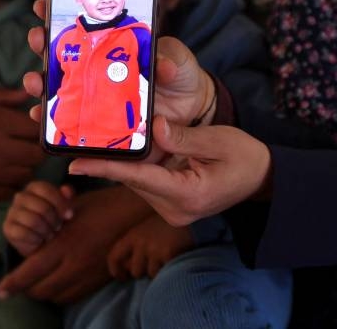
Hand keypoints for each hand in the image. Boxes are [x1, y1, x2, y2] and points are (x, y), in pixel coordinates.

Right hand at [0, 82, 43, 201]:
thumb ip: (1, 95)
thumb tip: (28, 96)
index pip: (35, 130)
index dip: (38, 128)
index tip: (32, 127)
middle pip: (37, 155)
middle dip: (35, 148)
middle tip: (26, 144)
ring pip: (26, 174)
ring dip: (24, 166)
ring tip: (12, 157)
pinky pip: (10, 191)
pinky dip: (10, 182)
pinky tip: (1, 172)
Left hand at [0, 185, 151, 304]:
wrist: (135, 214)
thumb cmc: (101, 204)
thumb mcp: (71, 209)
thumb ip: (51, 223)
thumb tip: (33, 233)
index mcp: (64, 243)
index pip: (31, 271)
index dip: (13, 283)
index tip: (0, 291)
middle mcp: (75, 264)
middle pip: (41, 289)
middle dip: (27, 289)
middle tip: (20, 284)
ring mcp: (88, 275)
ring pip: (56, 296)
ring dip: (45, 292)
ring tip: (39, 282)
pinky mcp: (99, 280)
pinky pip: (73, 296)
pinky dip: (62, 293)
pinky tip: (60, 281)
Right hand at [3, 181, 75, 256]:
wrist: (42, 242)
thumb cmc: (54, 220)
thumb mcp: (64, 207)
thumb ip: (67, 197)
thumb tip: (65, 190)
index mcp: (34, 187)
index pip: (46, 189)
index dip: (60, 203)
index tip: (69, 216)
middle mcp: (20, 197)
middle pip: (42, 207)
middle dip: (54, 221)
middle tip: (58, 228)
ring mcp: (12, 212)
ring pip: (33, 221)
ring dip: (46, 231)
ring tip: (49, 234)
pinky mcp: (7, 228)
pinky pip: (23, 233)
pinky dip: (35, 239)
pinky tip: (39, 240)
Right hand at [24, 0, 214, 136]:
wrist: (189, 111)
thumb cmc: (179, 75)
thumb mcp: (178, 60)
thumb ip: (169, 59)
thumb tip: (161, 65)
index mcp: (112, 44)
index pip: (80, 24)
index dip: (57, 13)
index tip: (43, 5)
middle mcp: (96, 66)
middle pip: (59, 52)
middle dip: (42, 43)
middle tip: (37, 38)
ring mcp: (94, 93)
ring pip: (57, 85)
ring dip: (40, 82)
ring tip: (35, 81)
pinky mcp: (96, 120)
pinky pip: (68, 119)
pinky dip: (52, 117)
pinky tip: (42, 115)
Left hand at [69, 116, 271, 225]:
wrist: (261, 179)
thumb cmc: (245, 158)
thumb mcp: (218, 140)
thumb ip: (183, 136)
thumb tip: (153, 126)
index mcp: (187, 194)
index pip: (139, 178)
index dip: (106, 169)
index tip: (74, 165)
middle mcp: (175, 209)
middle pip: (133, 181)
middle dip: (107, 161)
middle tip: (75, 140)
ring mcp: (172, 210)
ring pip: (136, 182)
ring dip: (119, 163)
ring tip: (89, 140)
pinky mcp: (170, 204)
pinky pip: (145, 182)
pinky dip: (133, 166)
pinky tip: (118, 148)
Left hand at [107, 213, 193, 279]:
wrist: (190, 219)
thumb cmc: (168, 225)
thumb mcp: (147, 229)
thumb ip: (136, 244)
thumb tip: (127, 267)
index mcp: (133, 235)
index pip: (114, 256)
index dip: (115, 270)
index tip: (122, 277)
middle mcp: (141, 242)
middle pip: (134, 270)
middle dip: (143, 272)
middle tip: (152, 265)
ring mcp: (154, 249)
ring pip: (150, 274)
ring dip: (157, 271)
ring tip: (166, 258)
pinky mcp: (168, 255)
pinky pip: (164, 273)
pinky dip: (169, 269)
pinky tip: (174, 258)